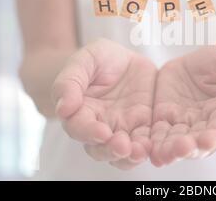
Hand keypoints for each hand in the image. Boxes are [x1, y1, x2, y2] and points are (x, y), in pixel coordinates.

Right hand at [51, 39, 156, 169]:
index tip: (101, 131)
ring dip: (129, 156)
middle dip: (110, 150)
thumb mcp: (85, 59)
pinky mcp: (143, 127)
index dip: (88, 132)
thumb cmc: (99, 59)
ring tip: (138, 152)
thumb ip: (70, 81)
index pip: (79, 127)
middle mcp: (99, 126)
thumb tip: (63, 109)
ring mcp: (122, 129)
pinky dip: (148, 148)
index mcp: (80, 111)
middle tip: (121, 146)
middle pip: (100, 148)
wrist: (127, 59)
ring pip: (122, 153)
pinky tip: (153, 146)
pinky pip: (145, 143)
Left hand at [150, 45, 215, 166]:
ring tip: (162, 155)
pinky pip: (157, 133)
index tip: (208, 141)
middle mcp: (205, 127)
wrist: (202, 62)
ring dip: (168, 151)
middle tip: (181, 149)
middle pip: (197, 143)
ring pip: (175, 142)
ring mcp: (184, 124)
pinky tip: (146, 149)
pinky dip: (152, 143)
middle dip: (189, 148)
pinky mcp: (164, 118)